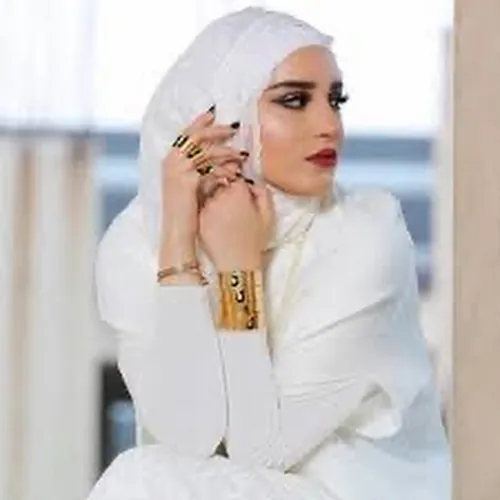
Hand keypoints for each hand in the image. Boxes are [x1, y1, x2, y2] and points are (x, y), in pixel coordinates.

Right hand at [160, 107, 246, 241]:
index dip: (200, 123)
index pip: (185, 134)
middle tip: (234, 128)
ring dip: (227, 151)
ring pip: (206, 151)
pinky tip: (235, 174)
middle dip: (217, 130)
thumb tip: (211, 161)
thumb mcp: (188, 187)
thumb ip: (195, 171)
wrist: (176, 233)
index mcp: (170, 161)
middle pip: (196, 136)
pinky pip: (211, 168)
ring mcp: (178, 171)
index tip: (215, 115)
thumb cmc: (184, 214)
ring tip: (242, 154)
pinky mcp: (188, 181)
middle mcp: (171, 162)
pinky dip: (224, 170)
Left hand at [198, 177, 274, 270]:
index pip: (236, 178)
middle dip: (227, 190)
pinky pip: (203, 207)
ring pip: (210, 193)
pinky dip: (210, 210)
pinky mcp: (199, 218)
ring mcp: (207, 207)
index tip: (243, 197)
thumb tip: (253, 183)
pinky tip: (218, 223)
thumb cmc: (255, 241)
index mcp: (238, 192)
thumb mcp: (268, 215)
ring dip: (217, 199)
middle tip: (235, 206)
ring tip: (226, 216)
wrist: (237, 264)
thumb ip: (262, 193)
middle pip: (221, 182)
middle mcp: (220, 196)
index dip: (241, 188)